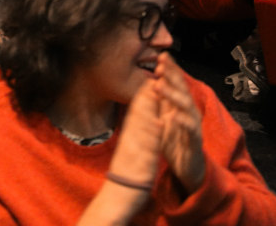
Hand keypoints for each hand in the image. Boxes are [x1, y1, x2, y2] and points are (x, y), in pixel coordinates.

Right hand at [105, 74, 162, 198]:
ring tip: (154, 92)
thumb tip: (139, 122)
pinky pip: (148, 147)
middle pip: (137, 116)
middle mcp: (129, 142)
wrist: (117, 197)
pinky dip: (153, 135)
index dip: (141, 97)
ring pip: (142, 127)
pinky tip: (158, 124)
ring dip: (148, 109)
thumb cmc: (125, 174)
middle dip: (145, 97)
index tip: (148, 81)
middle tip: (151, 77)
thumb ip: (133, 136)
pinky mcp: (141, 163)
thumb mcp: (128, 150)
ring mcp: (134, 152)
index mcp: (128, 138)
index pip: (134, 115)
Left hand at [155, 54, 204, 191]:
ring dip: (172, 94)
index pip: (176, 83)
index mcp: (181, 105)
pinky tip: (173, 115)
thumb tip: (151, 81)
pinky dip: (181, 122)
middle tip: (161, 62)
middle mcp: (189, 112)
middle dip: (172, 75)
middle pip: (182, 89)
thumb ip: (161, 103)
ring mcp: (193, 125)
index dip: (170, 69)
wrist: (188, 168)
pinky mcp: (194, 141)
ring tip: (159, 85)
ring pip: (185, 106)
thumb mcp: (164, 119)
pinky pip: (189, 129)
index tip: (161, 55)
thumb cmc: (175, 142)